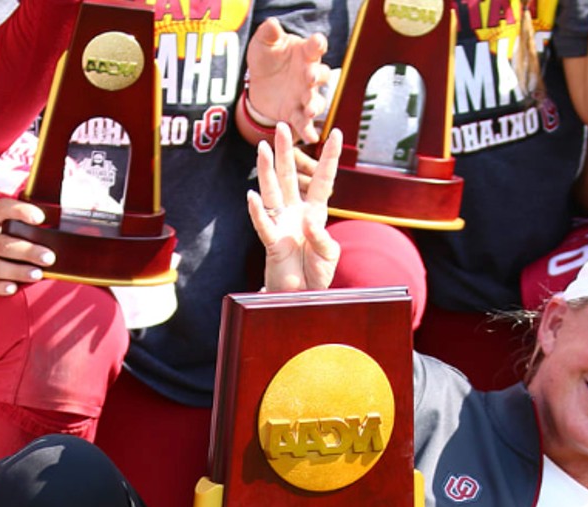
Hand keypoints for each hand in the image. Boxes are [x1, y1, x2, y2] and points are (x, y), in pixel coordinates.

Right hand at [0, 197, 56, 295]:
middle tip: (49, 257)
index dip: (20, 211)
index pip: (0, 210)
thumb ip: (9, 221)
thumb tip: (46, 226)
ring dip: (17, 271)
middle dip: (27, 251)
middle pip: (2, 245)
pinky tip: (13, 288)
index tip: (39, 218)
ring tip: (37, 274)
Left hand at [245, 18, 330, 143]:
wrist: (258, 82)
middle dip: (317, 77)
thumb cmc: (267, 58)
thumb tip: (272, 24)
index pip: (315, 47)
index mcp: (305, 54)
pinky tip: (311, 137)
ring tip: (309, 110)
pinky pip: (304, 123)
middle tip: (309, 77)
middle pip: (321, 75)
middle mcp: (309, 74)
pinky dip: (308, 130)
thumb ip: (268, 34)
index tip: (317, 42)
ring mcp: (305, 95)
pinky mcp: (295, 113)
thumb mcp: (263, 44)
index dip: (318, 44)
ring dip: (314, 106)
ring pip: (316, 101)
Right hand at [248, 124, 341, 291]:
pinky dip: (257, 212)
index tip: (336, 133)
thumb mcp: (330, 255)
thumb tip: (308, 223)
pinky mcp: (272, 243)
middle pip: (289, 177)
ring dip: (267, 171)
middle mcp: (295, 214)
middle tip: (281, 126)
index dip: (328, 158)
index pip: (322, 180)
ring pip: (272, 193)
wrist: (302, 298)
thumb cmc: (316, 275)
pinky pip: (263, 225)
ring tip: (263, 148)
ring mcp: (282, 226)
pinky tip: (251, 196)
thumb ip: (323, 239)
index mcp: (315, 213)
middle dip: (285, 151)